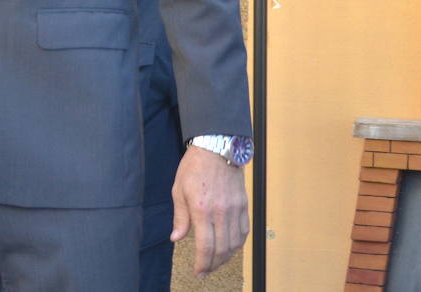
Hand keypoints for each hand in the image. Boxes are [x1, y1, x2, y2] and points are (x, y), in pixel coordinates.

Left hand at [171, 145, 249, 276]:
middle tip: (206, 270)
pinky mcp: (244, 206)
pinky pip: (244, 231)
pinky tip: (229, 248)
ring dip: (226, 257)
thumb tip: (176, 238)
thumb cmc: (194, 167)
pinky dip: (237, 244)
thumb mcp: (178, 190)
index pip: (205, 245)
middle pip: (221, 249)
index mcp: (201, 209)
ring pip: (235, 243)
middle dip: (213, 264)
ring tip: (216, 262)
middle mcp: (221, 212)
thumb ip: (180, 217)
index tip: (198, 271)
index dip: (202, 263)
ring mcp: (235, 210)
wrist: (217, 148)